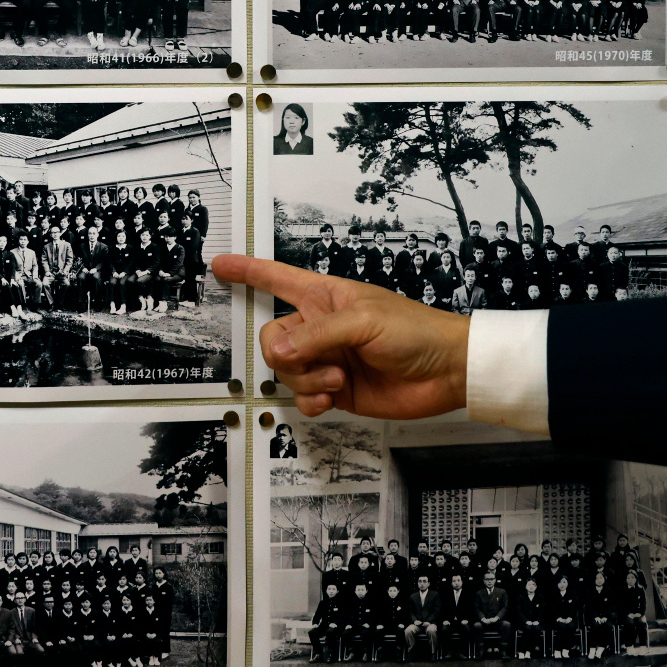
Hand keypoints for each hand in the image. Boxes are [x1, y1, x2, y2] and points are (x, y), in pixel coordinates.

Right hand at [217, 254, 468, 418]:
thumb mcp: (362, 322)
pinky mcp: (334, 390)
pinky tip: (331, 399)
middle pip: (272, 338)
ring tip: (337, 379)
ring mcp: (326, 359)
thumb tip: (275, 351)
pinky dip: (311, 401)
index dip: (247, 271)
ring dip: (306, 380)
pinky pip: (302, 398)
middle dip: (285, 354)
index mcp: (325, 297)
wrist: (446, 373)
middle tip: (315, 360)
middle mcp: (320, 327)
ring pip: (286, 372)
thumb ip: (316, 335)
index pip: (276, 278)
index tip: (220, 265)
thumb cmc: (414, 331)